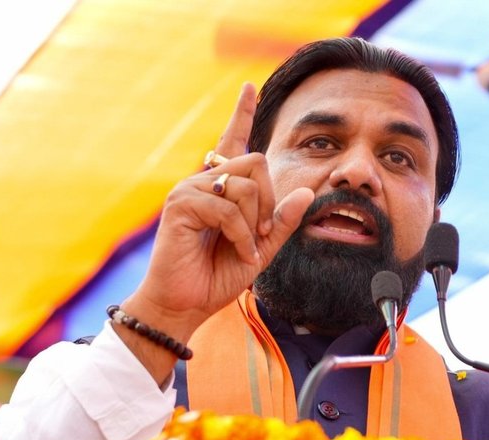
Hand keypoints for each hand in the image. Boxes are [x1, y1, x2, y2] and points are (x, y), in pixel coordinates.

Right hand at [118, 84, 313, 379]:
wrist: (187, 304)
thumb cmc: (218, 276)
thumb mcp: (262, 248)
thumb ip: (282, 221)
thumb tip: (308, 192)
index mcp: (221, 188)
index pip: (233, 142)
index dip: (242, 113)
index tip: (250, 86)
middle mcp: (203, 181)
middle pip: (255, 162)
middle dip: (270, 200)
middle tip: (262, 233)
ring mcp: (189, 189)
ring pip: (244, 183)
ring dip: (255, 221)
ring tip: (245, 247)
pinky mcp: (181, 204)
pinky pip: (228, 207)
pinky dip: (241, 234)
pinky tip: (238, 252)